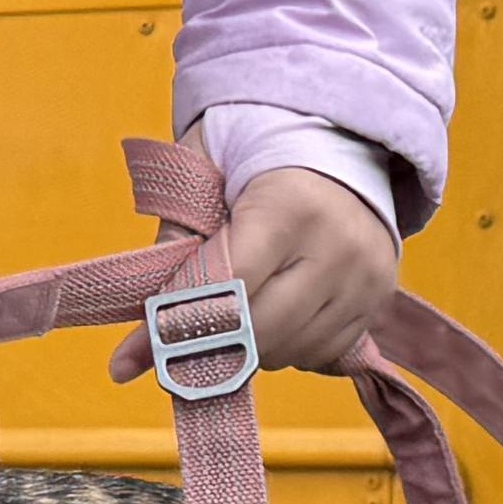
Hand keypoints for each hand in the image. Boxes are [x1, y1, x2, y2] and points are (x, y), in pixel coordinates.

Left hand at [108, 164, 398, 382]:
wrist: (335, 139)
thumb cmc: (252, 161)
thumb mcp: (202, 183)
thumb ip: (168, 257)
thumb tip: (125, 364)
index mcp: (291, 207)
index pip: (230, 290)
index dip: (179, 324)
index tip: (136, 353)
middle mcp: (339, 245)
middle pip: (258, 333)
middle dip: (213, 339)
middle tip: (188, 328)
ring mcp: (365, 277)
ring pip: (285, 353)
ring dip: (249, 346)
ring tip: (241, 303)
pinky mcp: (377, 300)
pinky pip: (317, 357)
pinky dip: (285, 348)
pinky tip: (277, 308)